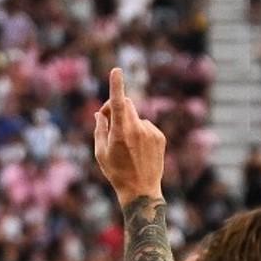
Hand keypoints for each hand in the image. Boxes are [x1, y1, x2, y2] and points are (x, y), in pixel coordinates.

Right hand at [94, 68, 165, 205]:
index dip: (116, 85)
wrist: (141, 190)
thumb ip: (100, 130)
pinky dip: (140, 132)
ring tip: (126, 146)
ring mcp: (151, 132)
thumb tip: (100, 113)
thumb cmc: (116, 173)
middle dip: (117, 109)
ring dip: (128, 124)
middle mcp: (137, 129)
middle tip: (107, 122)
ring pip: (136, 117)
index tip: (116, 70)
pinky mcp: (160, 136)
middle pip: (127, 105)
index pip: (118, 103)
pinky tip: (138, 150)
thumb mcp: (101, 153)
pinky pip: (146, 126)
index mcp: (120, 133)